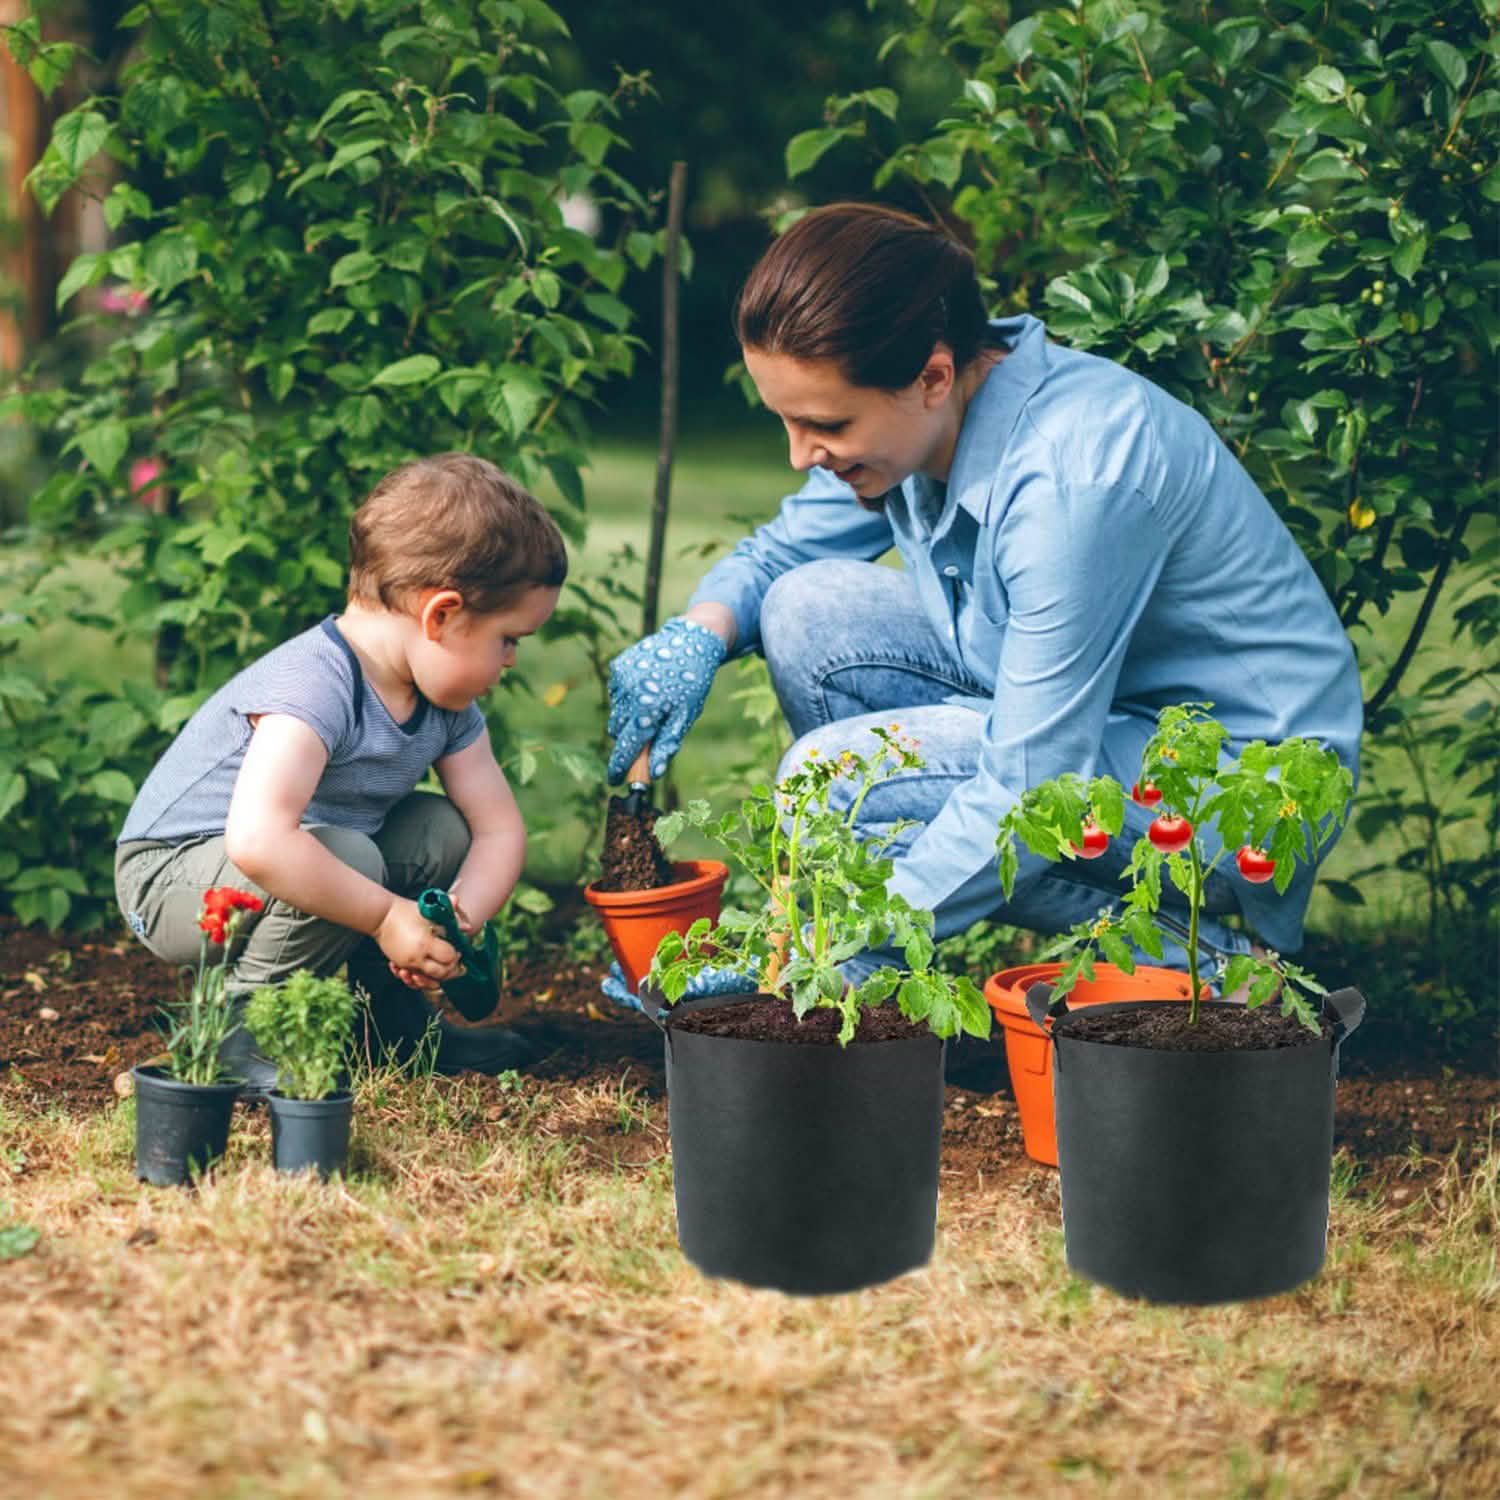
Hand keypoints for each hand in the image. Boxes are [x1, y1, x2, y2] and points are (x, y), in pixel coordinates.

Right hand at [374, 896, 461, 981]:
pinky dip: (422, 978)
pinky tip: (427, 971)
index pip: (449, 957)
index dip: (456, 954)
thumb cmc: (406, 911)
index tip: (458, 949)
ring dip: (437, 977)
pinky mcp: (400, 964)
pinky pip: (414, 979)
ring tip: (444, 968)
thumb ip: (451, 917)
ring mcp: (407, 963)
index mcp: (426, 943)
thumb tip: (467, 928)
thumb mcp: (430, 911)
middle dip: (451, 969)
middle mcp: (416, 958)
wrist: (381, 915)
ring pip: (427, 980)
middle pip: (441, 973)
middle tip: (455, 961)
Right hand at [607, 616, 726, 782]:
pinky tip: (646, 687)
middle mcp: (629, 694)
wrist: (690, 641)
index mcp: (647, 709)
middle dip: (629, 739)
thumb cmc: (692, 683)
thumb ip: (667, 744)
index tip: (615, 779)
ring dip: (629, 718)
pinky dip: (627, 698)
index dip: (620, 766)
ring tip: (653, 704)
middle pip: (618, 731)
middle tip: (647, 734)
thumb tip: (654, 773)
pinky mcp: (617, 667)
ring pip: (616, 713)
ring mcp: (620, 679)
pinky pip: (616, 694)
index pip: (627, 746)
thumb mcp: (685, 716)